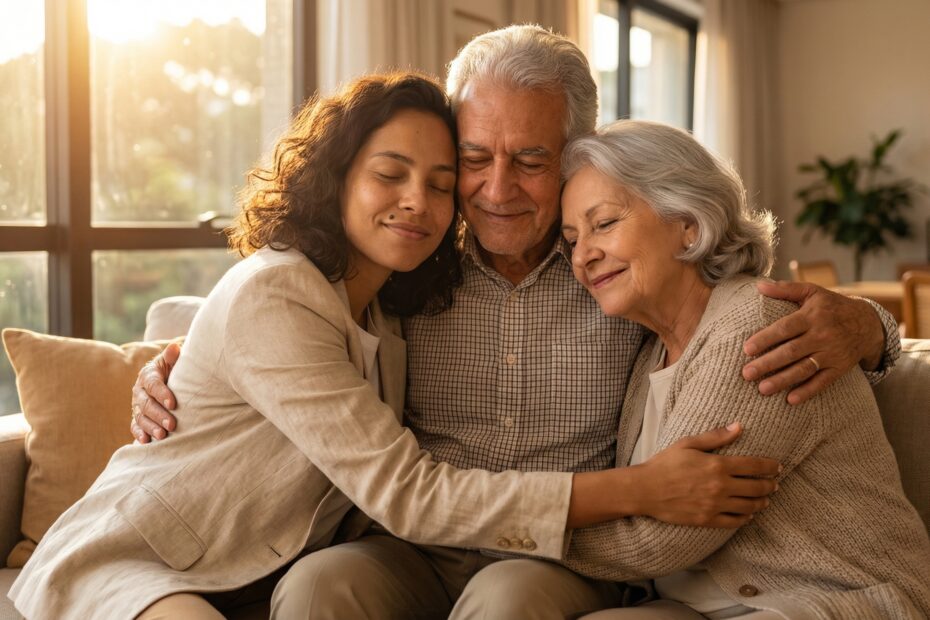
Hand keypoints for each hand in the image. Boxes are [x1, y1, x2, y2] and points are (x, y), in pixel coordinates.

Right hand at [130, 342, 180, 442]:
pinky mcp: (136, 417)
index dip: (162, 393)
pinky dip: (140, 434)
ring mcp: (136, 405)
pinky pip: (135, 426)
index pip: (153, 384)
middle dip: (158, 414)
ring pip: (140, 417)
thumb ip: (173, 356)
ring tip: (163, 436)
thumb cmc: (173, 370)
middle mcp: (139, 390)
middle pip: (146, 404)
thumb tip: (175, 347)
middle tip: (171, 424)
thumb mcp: (173, 362)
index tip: (173, 403)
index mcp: (148, 375)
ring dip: (151, 427)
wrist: (167, 379)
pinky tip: (147, 442)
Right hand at [636, 423, 779, 527]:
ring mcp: (715, 505)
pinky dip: (746, 518)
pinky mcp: (707, 520)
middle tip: (775, 484)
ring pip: (749, 506)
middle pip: (756, 487)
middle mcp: (720, 487)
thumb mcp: (687, 444)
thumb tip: (739, 427)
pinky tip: (749, 514)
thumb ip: (715, 437)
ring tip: (765, 499)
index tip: (777, 466)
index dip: (770, 466)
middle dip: (770, 485)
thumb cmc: (664, 464)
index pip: (754, 466)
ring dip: (762, 502)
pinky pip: (735, 522)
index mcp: (717, 465)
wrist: (644, 490)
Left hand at [742, 281, 884, 404]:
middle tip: (747, 374)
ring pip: (804, 369)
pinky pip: (822, 382)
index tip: (747, 349)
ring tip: (762, 389)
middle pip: (791, 352)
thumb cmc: (832, 306)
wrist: (868, 323)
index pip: (785, 329)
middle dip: (768, 364)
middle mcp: (822, 336)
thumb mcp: (812, 292)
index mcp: (812, 317)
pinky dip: (807, 391)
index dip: (766, 339)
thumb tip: (759, 285)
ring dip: (783, 380)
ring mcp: (831, 354)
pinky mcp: (839, 368)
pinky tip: (791, 400)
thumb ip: (785, 289)